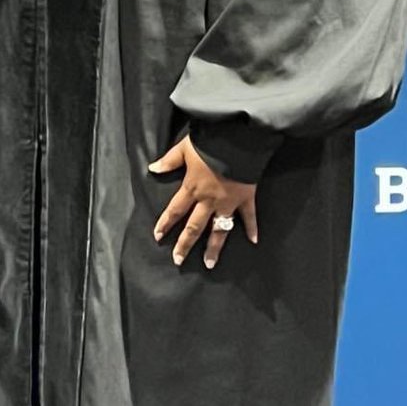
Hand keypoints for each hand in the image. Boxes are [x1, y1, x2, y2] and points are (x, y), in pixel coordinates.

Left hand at [149, 136, 256, 269]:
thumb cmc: (208, 143)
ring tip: (209, 264)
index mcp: (192, 188)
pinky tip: (253, 241)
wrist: (237, 141)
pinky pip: (249, 217)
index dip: (165, 223)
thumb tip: (152, 168)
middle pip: (194, 227)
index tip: (158, 237)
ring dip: (214, 247)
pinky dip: (252, 228)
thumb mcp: (184, 149)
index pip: (175, 210)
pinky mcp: (246, 198)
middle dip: (185, 244)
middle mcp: (209, 200)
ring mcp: (228, 202)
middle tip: (178, 260)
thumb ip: (169, 160)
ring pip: (220, 230)